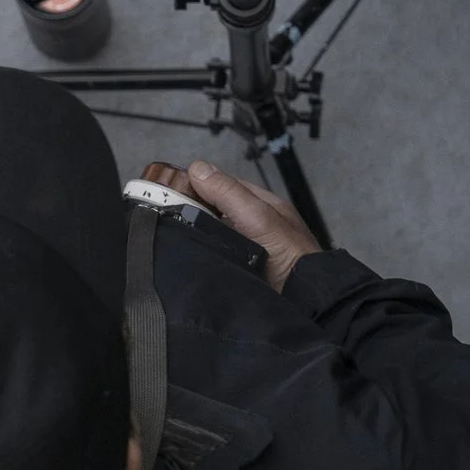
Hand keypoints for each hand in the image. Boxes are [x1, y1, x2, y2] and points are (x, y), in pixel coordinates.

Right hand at [142, 159, 319, 293]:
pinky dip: (201, 253)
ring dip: (195, 233)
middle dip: (192, 209)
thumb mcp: (259, 217)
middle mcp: (253, 224)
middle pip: (214, 209)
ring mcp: (246, 247)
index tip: (171, 188)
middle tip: (166, 212)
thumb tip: (198, 169)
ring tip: (171, 233)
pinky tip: (188, 256)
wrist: (304, 299)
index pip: (222, 185)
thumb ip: (229, 193)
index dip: (197, 184)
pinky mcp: (239, 268)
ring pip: (212, 233)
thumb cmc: (292, 256)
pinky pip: (213, 255)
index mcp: (261, 205)